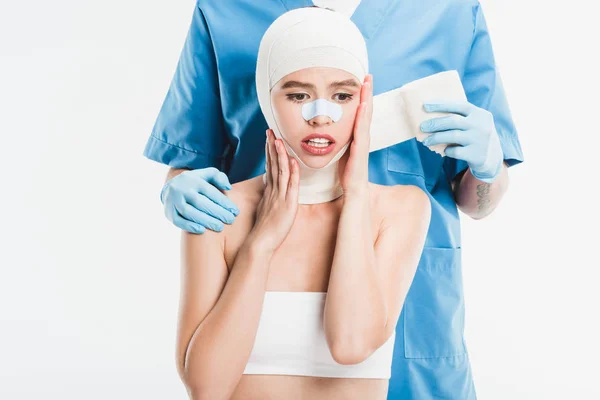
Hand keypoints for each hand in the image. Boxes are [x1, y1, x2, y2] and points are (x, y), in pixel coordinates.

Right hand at [161, 168, 239, 233]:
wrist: (170, 188)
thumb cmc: (195, 183)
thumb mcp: (206, 175)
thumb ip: (218, 177)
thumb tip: (228, 187)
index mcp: (193, 180)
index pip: (210, 191)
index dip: (223, 202)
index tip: (235, 211)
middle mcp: (182, 189)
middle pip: (200, 202)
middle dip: (217, 212)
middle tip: (230, 220)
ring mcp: (174, 201)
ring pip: (189, 212)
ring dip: (205, 221)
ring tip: (220, 227)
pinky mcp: (169, 213)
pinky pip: (178, 221)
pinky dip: (189, 226)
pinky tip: (202, 230)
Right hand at [250, 129, 299, 252]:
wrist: (260, 243)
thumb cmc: (264, 230)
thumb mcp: (267, 210)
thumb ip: (270, 198)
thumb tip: (271, 190)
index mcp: (269, 191)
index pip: (269, 166)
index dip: (269, 151)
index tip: (269, 138)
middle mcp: (273, 191)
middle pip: (272, 164)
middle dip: (271, 147)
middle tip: (270, 131)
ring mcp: (279, 197)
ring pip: (280, 171)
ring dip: (280, 154)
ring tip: (278, 139)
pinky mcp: (287, 205)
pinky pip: (290, 186)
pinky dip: (292, 173)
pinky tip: (292, 161)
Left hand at [338, 74, 372, 196]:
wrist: (354, 189)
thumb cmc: (348, 173)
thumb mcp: (342, 151)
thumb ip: (341, 139)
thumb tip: (331, 130)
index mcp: (358, 136)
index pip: (361, 112)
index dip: (362, 97)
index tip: (361, 82)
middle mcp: (363, 136)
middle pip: (366, 109)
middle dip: (367, 92)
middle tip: (367, 75)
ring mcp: (363, 141)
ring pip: (366, 115)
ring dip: (367, 98)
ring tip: (367, 83)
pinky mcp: (360, 148)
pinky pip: (361, 129)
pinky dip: (362, 116)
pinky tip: (362, 105)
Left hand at [420, 101, 503, 182]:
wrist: (492, 157)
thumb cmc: (476, 135)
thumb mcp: (475, 122)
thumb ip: (461, 117)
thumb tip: (431, 114)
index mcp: (480, 114)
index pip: (459, 105)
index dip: (441, 105)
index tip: (425, 106)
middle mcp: (481, 125)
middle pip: (453, 121)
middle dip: (434, 123)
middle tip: (422, 127)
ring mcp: (479, 140)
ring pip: (452, 136)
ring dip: (436, 138)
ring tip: (426, 141)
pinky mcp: (476, 154)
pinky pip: (455, 151)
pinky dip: (447, 150)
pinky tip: (445, 150)